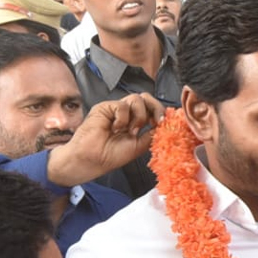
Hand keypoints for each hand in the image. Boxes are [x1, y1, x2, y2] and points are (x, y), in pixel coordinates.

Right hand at [46, 92, 165, 186]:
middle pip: (146, 98)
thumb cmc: (110, 155)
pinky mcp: (106, 107)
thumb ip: (150, 135)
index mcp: (135, 123)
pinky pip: (122, 105)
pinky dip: (123, 118)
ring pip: (137, 99)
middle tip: (156, 121)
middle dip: (155, 107)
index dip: (159, 112)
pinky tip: (115, 128)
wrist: (92, 159)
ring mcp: (117, 110)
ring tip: (129, 131)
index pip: (151, 109)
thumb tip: (165, 125)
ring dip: (138, 117)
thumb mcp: (138, 147)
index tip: (162, 123)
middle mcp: (127, 114)